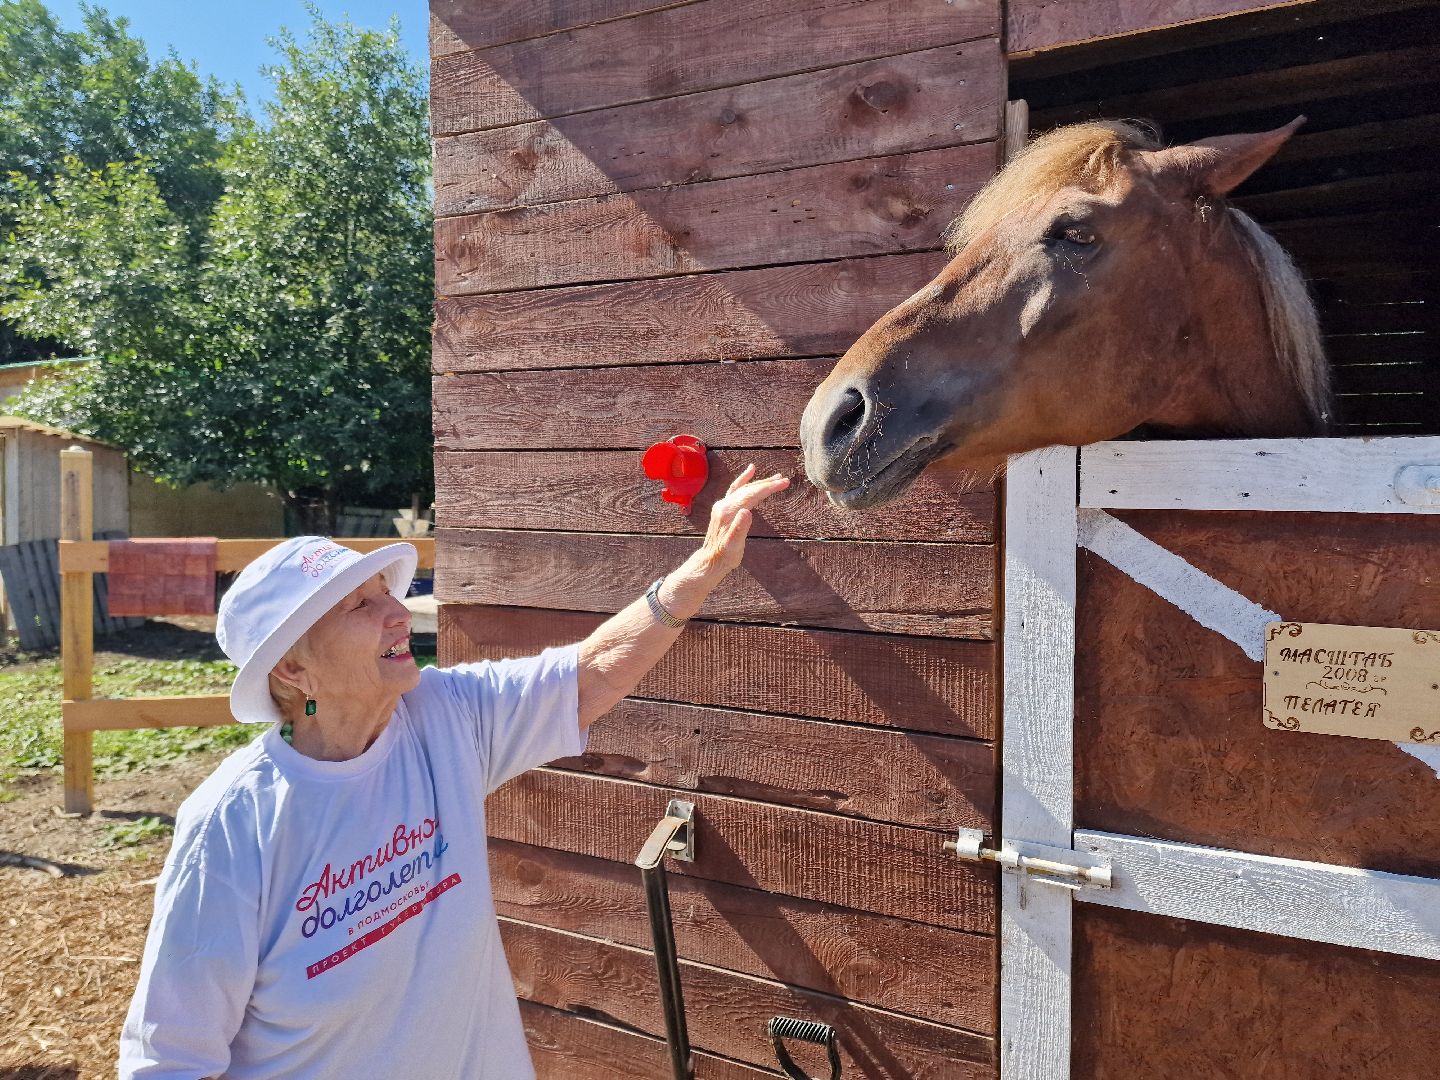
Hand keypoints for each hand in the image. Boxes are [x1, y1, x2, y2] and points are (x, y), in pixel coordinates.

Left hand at [692, 463, 789, 579]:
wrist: (711, 561)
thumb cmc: (724, 555)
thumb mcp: (733, 545)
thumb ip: (739, 528)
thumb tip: (747, 511)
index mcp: (727, 511)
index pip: (751, 494)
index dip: (768, 488)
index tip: (783, 483)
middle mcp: (724, 504)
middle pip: (748, 489)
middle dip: (767, 484)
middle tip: (784, 480)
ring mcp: (723, 505)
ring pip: (743, 488)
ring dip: (759, 482)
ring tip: (775, 477)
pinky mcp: (724, 508)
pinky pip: (735, 489)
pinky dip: (744, 480)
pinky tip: (751, 471)